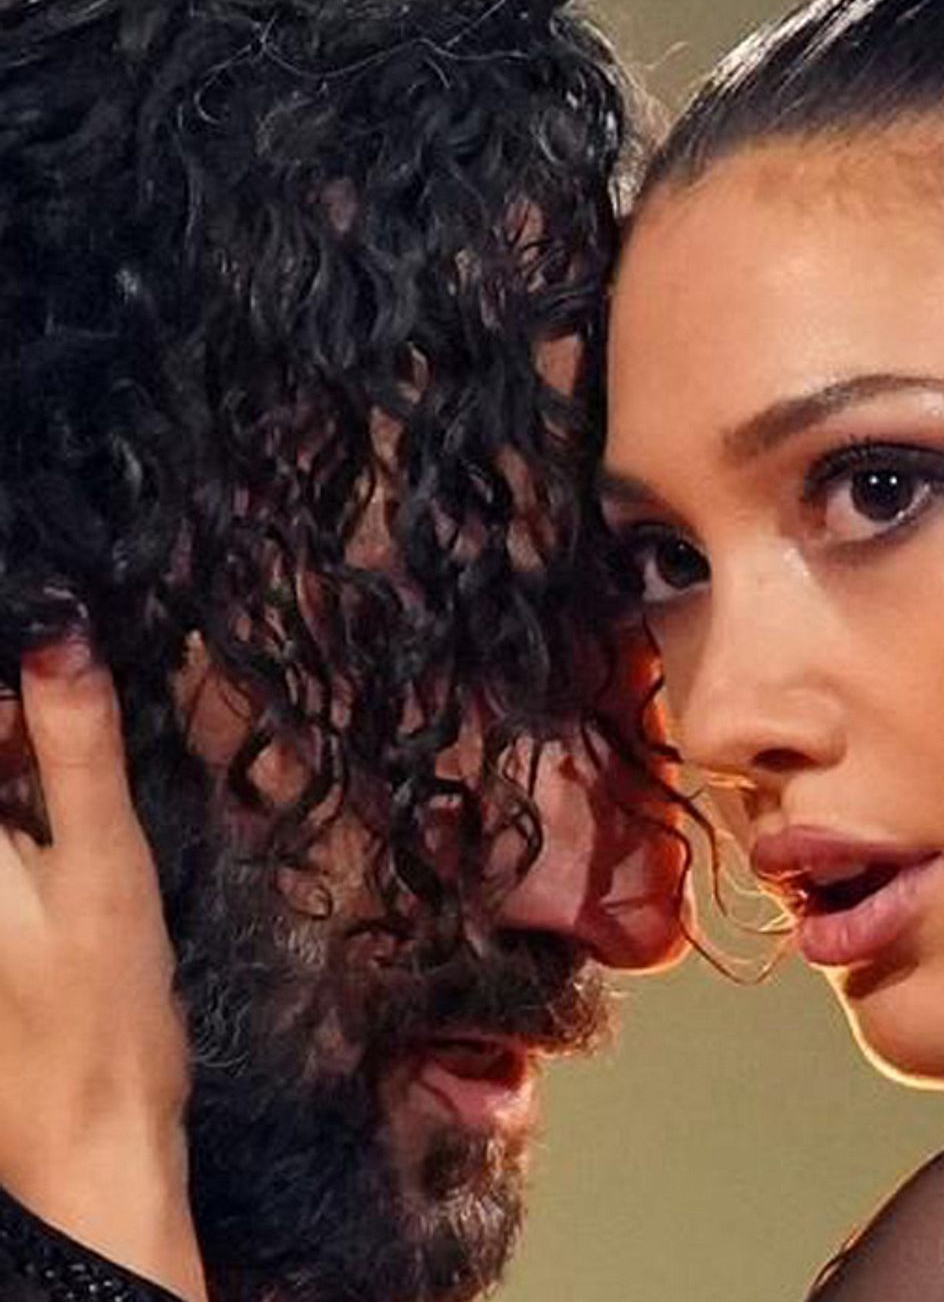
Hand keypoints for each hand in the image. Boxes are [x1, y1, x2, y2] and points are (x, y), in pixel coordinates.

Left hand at [0, 637, 203, 1301]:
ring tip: (73, 757)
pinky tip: (63, 799)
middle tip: (76, 705)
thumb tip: (57, 635)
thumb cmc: (99, 1004)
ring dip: (23, 749)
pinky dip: (21, 791)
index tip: (63, 660)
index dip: (15, 679)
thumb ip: (74, 744)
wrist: (89, 1130)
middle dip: (19, 714)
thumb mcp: (105, 859)